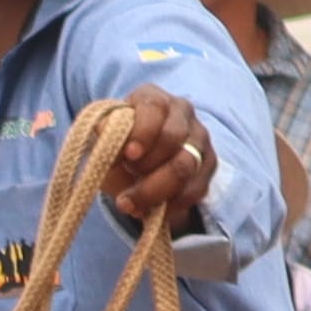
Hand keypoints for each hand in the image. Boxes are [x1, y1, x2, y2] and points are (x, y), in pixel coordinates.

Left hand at [104, 91, 216, 234]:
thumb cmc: (116, 147)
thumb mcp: (101, 140)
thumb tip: (103, 128)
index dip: (142, 132)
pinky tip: (149, 211)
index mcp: (152, 99)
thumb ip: (102, 133)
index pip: (154, 107)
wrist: (133, 168)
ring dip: (154, 190)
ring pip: (185, 166)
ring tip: (129, 203)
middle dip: (146, 165)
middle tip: (127, 177)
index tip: (129, 154)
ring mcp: (199, 138)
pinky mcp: (208, 164)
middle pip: (173, 139)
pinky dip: (170, 204)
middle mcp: (182, 113)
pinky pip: (196, 188)